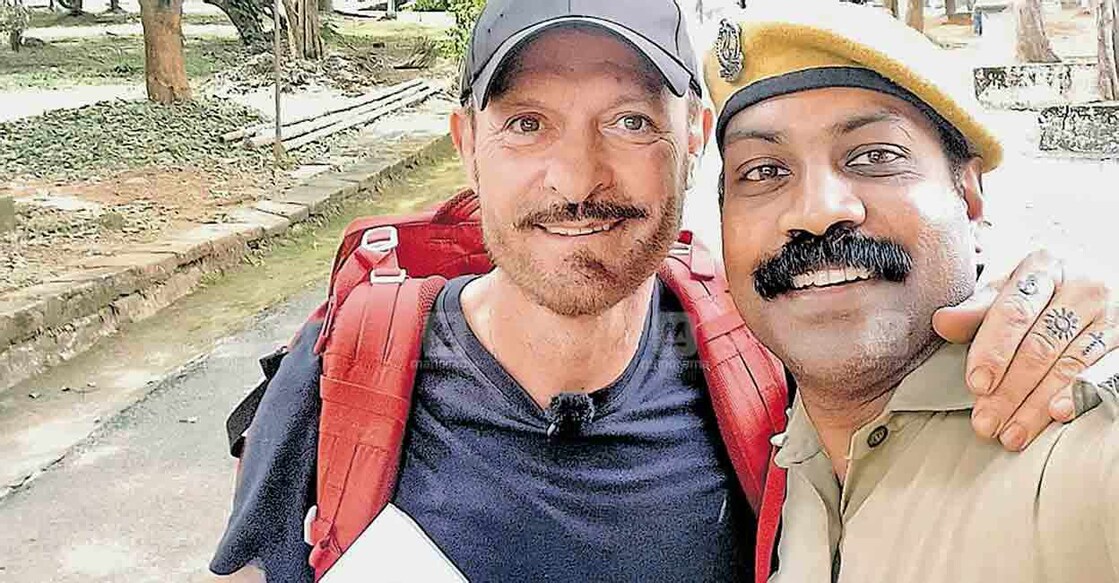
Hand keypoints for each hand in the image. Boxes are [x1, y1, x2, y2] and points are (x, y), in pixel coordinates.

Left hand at [932, 250, 1117, 450]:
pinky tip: (1059, 415)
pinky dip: (1081, 395)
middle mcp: (1083, 286)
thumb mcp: (1008, 290)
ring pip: (1069, 365)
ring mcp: (1111, 314)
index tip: (976, 384)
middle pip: (1039, 345)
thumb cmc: (1041, 291)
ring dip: (1036, 404)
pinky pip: (1106, 372)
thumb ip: (977, 311)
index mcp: (1044, 267)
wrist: (1093, 282)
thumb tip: (942, 322)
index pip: (1013, 313)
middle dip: (1009, 390)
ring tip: (1011, 433)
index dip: (993, 351)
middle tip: (985, 422)